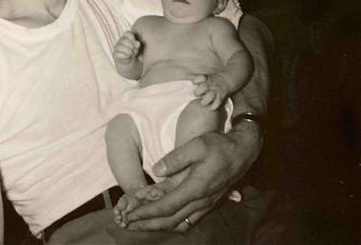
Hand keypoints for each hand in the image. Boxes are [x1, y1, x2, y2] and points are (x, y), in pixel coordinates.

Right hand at [113, 31, 139, 64]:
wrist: (128, 61)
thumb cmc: (132, 51)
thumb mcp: (136, 47)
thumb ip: (136, 44)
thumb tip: (137, 43)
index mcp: (125, 37)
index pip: (127, 33)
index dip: (132, 37)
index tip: (134, 41)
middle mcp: (120, 41)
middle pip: (123, 40)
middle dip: (130, 45)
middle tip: (133, 49)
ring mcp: (117, 48)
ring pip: (120, 46)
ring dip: (128, 50)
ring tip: (131, 53)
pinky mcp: (115, 54)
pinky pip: (118, 54)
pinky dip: (125, 55)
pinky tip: (128, 56)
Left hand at [125, 123, 261, 231]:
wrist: (244, 151)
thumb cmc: (219, 146)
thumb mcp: (197, 145)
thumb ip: (176, 158)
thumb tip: (156, 171)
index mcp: (195, 188)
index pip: (166, 207)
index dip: (146, 213)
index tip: (130, 215)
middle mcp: (201, 201)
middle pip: (170, 221)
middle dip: (147, 224)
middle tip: (128, 225)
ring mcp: (206, 204)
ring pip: (179, 223)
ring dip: (159, 226)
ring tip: (141, 225)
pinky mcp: (209, 203)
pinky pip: (189, 220)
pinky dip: (173, 223)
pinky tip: (164, 221)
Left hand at [190, 73, 229, 110]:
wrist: (226, 81)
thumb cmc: (211, 80)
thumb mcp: (203, 76)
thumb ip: (194, 76)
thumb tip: (185, 75)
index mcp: (205, 79)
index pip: (200, 78)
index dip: (196, 80)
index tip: (193, 83)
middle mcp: (210, 85)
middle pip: (203, 87)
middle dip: (198, 92)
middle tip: (196, 95)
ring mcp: (215, 92)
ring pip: (210, 96)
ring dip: (205, 100)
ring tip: (202, 103)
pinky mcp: (220, 98)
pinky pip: (216, 104)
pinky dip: (212, 107)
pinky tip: (208, 108)